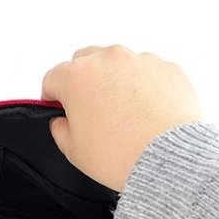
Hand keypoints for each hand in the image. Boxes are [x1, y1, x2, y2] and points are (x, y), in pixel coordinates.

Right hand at [42, 45, 201, 191]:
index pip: (52, 78)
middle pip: (84, 62)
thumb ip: (59, 129)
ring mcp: (140, 60)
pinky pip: (147, 73)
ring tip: (122, 115)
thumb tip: (62, 121)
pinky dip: (142, 87)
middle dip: (82, 82)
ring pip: (117, 65)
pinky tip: (144, 114)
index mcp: (77, 77)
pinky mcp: (167, 68)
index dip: (52, 97)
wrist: (166, 158)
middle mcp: (108, 60)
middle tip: (89, 111)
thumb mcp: (72, 150)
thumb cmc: (120, 154)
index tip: (59, 108)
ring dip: (114, 83)